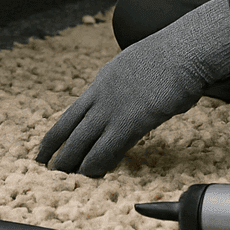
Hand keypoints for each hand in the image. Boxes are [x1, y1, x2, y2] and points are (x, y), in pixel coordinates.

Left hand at [36, 0, 229, 176]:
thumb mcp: (136, 66)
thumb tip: (132, 98)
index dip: (57, 134)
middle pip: (70, 130)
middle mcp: (101, 95)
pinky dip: (97, 165)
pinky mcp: (131, 121)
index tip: (45, 147)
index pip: (72, 114)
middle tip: (47, 168)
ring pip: (82, 142)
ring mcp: (113, 109)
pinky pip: (107, 149)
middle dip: (57, 152)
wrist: (184, 51)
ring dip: (72, 162)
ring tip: (63, 177)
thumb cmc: (172, 58)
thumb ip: (127, 85)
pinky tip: (93, 175)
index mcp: (102, 82)